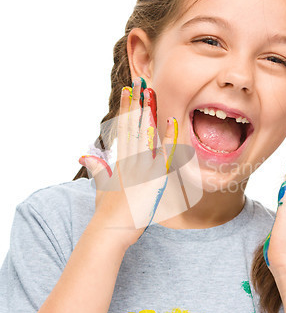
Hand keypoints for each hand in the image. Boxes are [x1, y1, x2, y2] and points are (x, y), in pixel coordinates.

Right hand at [78, 78, 177, 246]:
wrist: (110, 229)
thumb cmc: (106, 213)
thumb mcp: (101, 188)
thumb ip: (97, 169)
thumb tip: (85, 156)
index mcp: (119, 161)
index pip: (123, 129)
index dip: (125, 109)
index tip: (128, 92)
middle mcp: (129, 161)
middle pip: (133, 126)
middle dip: (136, 103)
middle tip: (141, 82)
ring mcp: (141, 168)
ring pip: (146, 134)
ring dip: (149, 113)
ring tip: (151, 93)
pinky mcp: (152, 178)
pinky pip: (163, 154)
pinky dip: (168, 138)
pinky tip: (172, 122)